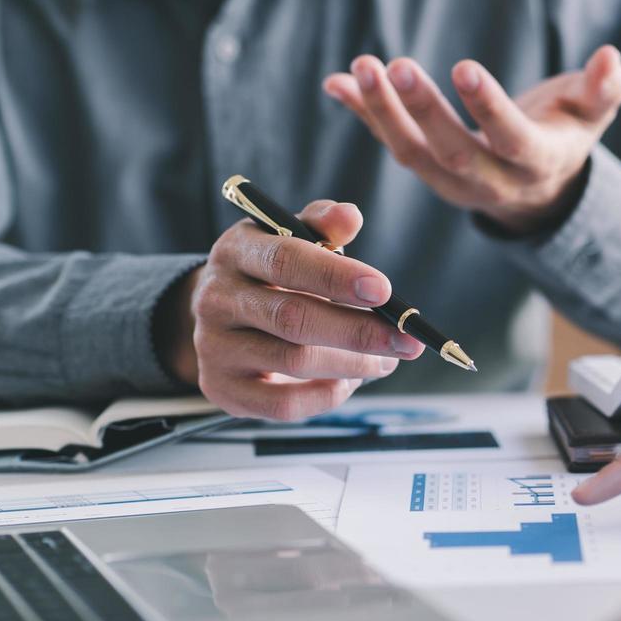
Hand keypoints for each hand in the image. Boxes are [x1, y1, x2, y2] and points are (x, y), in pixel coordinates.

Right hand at [162, 202, 423, 419]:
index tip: (384, 291)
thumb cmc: (271, 273)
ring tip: (387, 360)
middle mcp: (217, 299)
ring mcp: (215, 348)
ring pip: (294, 362)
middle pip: (292, 318)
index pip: (285, 261)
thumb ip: (322, 225)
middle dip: (358, 331)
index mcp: (236, 252)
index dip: (336, 277)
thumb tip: (349, 215)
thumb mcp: (290, 238)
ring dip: (353, 365)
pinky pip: (282, 405)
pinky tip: (349, 381)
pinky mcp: (222, 389)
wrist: (222, 316)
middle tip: (405, 340)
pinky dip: (326, 396)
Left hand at [323, 46, 620, 233]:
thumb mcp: (593, 113)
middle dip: (422, 110)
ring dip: (382, 112)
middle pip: (452, 150)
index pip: (510, 138)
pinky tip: (335, 81)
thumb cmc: (567, 133)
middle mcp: (490, 180)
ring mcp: (452, 181)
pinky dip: (362, 114)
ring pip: (411, 154)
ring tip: (361, 66)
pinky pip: (389, 143)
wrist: (538, 188)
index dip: (488, 107)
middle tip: (394, 64)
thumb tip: (613, 57)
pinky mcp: (426, 170)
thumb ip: (605, 88)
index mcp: (534, 162)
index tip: (463, 66)